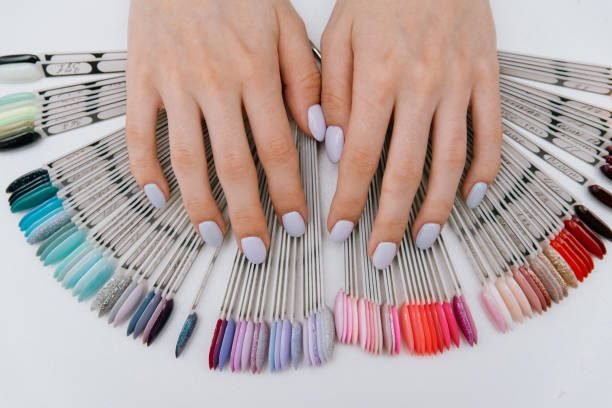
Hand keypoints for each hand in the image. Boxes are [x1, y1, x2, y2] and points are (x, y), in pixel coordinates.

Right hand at [126, 0, 324, 263]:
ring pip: (187, 158)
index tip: (297, 226)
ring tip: (214, 237)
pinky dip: (145, 168)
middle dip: (248, 215)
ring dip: (201, 204)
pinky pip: (139, 132)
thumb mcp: (286, 25)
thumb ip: (305, 79)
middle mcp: (216, 86)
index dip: (289, 194)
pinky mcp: (141, 79)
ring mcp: (174, 85)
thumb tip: (320, 132)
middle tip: (257, 251)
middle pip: (234, 167)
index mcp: (257, 75)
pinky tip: (159, 196)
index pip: (277, 150)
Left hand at [321, 0, 501, 268]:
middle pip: (405, 172)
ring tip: (421, 239)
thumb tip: (336, 150)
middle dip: (389, 221)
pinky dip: (483, 171)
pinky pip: (490, 134)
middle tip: (380, 256)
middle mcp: (421, 90)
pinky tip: (470, 198)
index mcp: (378, 80)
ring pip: (450, 162)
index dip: (349, 201)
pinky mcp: (486, 80)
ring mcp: (458, 87)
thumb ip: (333, 94)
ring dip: (436, 208)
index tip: (338, 231)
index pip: (361, 158)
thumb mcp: (339, 37)